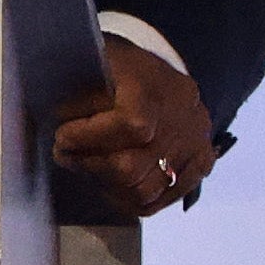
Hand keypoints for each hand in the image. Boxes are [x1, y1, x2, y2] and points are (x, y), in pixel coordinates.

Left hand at [46, 39, 222, 224]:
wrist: (152, 69)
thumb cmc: (110, 66)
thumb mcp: (88, 66)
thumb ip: (77, 96)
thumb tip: (63, 128)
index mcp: (155, 82)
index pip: (132, 125)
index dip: (89, 137)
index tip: (62, 136)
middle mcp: (185, 113)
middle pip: (134, 167)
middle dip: (90, 165)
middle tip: (67, 156)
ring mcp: (197, 140)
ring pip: (146, 190)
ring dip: (105, 184)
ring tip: (87, 167)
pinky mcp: (202, 160)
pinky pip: (164, 197)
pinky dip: (130, 198)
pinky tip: (108, 184)